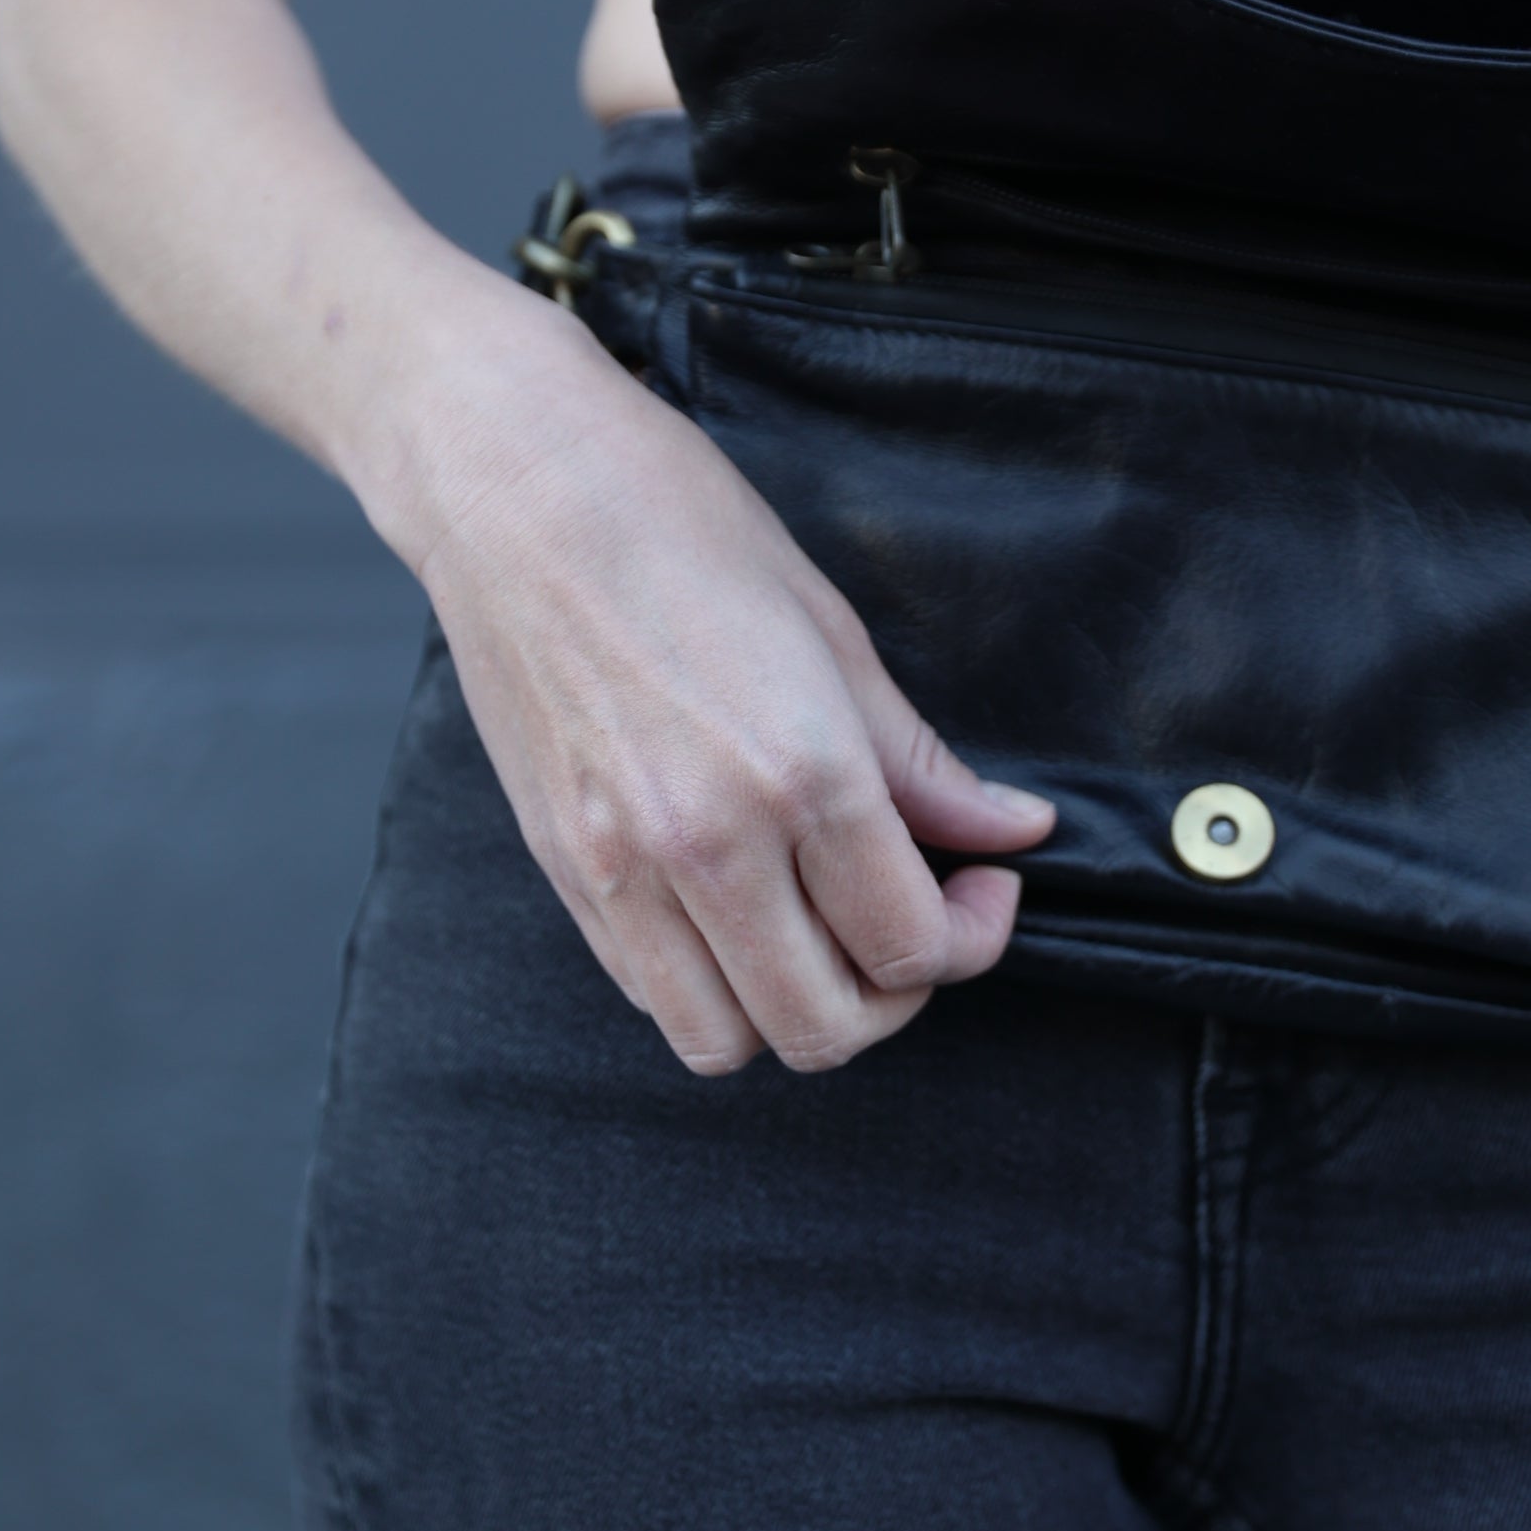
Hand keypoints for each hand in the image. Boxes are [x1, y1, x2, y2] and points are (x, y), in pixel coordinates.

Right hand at [407, 312, 1054, 1078]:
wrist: (515, 490)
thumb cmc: (677, 526)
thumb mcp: (832, 630)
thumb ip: (922, 761)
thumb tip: (1014, 828)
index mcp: (802, 774)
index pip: (910, 946)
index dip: (971, 937)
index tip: (980, 886)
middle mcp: (710, 844)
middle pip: (826, 1028)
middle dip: (894, 997)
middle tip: (916, 921)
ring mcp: (622, 869)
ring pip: (726, 1041)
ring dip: (792, 1011)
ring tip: (820, 932)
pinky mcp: (563, 871)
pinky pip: (648, 993)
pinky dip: (709, 984)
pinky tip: (739, 909)